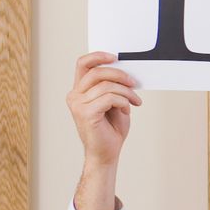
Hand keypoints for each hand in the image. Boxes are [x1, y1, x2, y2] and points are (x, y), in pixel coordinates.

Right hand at [67, 52, 139, 170]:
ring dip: (126, 92)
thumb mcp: (113, 101)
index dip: (98, 56)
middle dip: (120, 74)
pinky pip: (110, 98)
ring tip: (134, 101)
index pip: (83, 64)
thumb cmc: (110, 128)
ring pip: (107, 85)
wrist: (107, 153)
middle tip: (134, 83)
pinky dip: (123, 101)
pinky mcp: (86, 114)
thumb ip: (112, 85)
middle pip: (97, 72)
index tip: (115, 56)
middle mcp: (75, 96)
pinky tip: (126, 109)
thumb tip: (123, 69)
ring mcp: (78, 105)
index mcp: (79, 91)